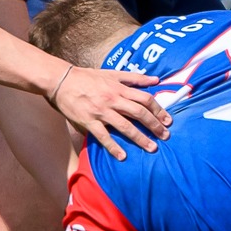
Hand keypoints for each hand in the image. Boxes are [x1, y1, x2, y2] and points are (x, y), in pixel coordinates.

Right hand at [52, 65, 169, 158]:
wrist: (62, 80)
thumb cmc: (88, 77)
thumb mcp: (112, 73)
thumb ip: (134, 78)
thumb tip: (156, 80)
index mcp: (120, 88)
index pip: (145, 99)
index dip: (159, 110)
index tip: (168, 120)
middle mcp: (113, 100)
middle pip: (139, 113)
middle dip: (155, 125)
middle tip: (165, 136)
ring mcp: (101, 111)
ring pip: (125, 126)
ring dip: (140, 138)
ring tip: (151, 148)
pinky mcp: (89, 121)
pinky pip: (103, 136)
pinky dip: (113, 146)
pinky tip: (122, 156)